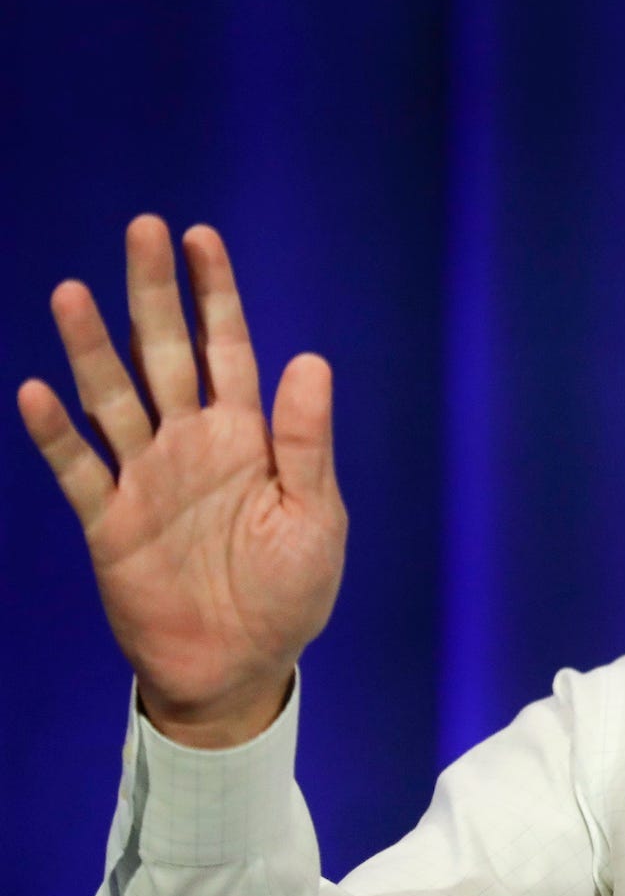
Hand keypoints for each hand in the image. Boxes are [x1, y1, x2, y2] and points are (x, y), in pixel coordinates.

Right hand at [16, 216, 346, 748]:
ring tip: (71, 292)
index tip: (200, 238)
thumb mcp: (315, 517)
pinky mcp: (108, 523)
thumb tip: (310, 360)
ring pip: (113, 398)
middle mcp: (192, 444)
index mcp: (249, 437)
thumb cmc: (290, 592)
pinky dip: (57, 433)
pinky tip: (37, 391)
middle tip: (141, 228)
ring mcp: (146, 479)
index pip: (229, 349)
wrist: (240, 667)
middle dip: (153, 293)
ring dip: (91, 348)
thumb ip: (305, 442)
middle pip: (165, 354)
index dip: (215, 295)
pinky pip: (78, 470)